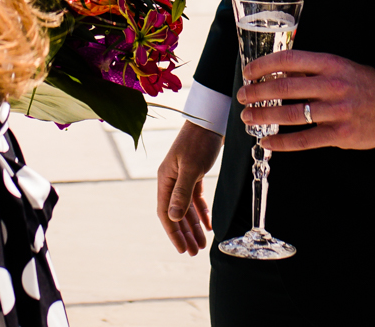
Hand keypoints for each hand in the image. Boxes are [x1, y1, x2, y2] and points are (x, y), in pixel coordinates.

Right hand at [155, 121, 221, 255]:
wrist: (209, 120)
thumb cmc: (198, 142)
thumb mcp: (191, 168)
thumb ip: (182, 193)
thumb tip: (174, 218)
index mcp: (165, 179)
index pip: (165, 212)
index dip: (173, 233)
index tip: (181, 249)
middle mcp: (171, 180)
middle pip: (175, 213)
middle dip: (183, 234)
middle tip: (193, 253)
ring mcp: (182, 177)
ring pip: (186, 208)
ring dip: (193, 226)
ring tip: (201, 244)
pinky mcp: (195, 174)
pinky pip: (196, 199)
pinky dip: (201, 213)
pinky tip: (208, 225)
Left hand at [237, 50, 374, 151]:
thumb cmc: (360, 84)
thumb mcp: (337, 66)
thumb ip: (309, 69)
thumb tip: (273, 72)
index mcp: (329, 64)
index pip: (289, 59)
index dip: (263, 65)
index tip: (248, 72)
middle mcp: (332, 86)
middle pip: (285, 87)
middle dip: (258, 92)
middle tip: (243, 96)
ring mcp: (336, 111)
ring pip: (292, 113)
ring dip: (264, 115)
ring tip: (248, 117)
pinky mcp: (340, 134)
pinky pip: (305, 139)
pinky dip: (282, 142)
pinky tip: (268, 141)